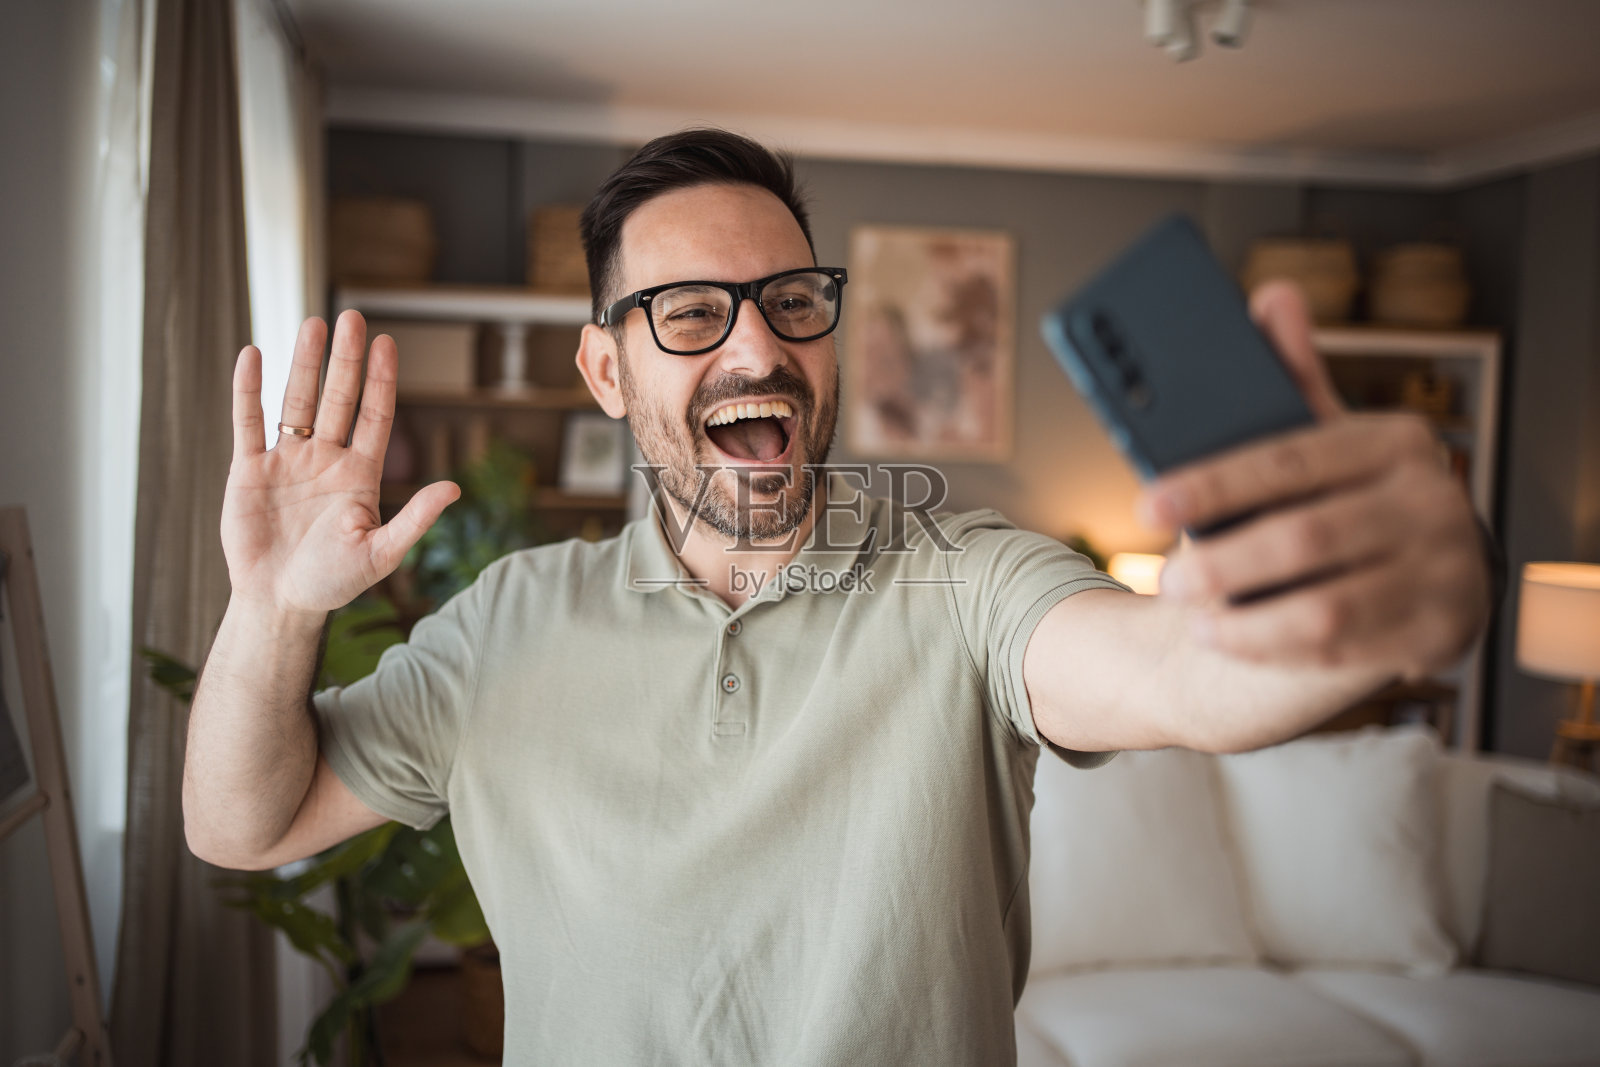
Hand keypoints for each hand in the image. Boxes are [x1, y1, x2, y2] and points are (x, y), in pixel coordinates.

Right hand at [222, 310, 458, 617]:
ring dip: (304, 364)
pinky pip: (248, 422)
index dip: (380, 380)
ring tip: (313, 324)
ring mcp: (288, 461)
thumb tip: (455, 489)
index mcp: (359, 474)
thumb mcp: (381, 552)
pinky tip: (253, 355)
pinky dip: (248, 390)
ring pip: (297, 400)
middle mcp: (326, 458)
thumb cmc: (333, 583)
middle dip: (346, 359)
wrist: (280, 603)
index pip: (374, 415)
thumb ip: (415, 519)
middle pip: (338, 398)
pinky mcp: (249, 470)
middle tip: (352, 317)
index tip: (387, 343)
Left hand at [1143, 282, 1488, 678]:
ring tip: (1192, 613)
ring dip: (1242, 618)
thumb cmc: (1352, 499)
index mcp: (1396, 440)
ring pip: (1323, 608)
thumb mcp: (1327, 440)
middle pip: (1303, 538)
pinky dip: (1273, 648)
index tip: (1148, 504)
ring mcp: (1445, 571)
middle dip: (1221, 563)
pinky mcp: (1444, 633)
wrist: (1427, 579)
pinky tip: (1228, 639)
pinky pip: (1341, 651)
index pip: (1289, 459)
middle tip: (1167, 580)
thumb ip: (1291, 380)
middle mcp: (1432, 501)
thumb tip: (1272, 296)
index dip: (1212, 484)